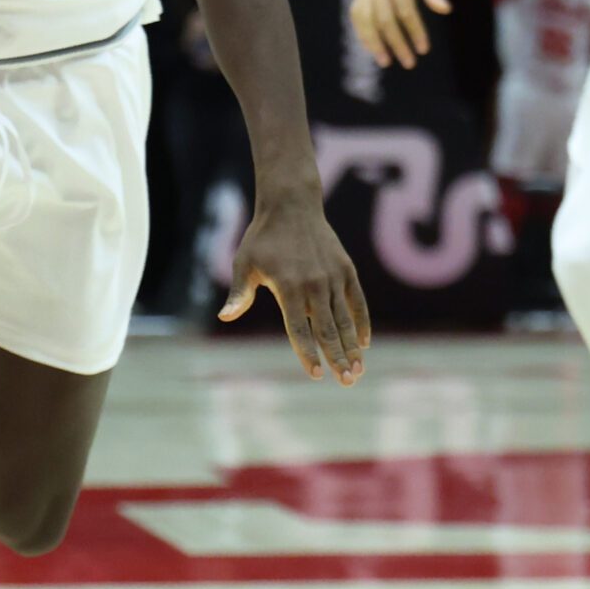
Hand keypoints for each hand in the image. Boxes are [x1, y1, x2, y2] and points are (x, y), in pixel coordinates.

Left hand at [221, 188, 369, 384]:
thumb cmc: (262, 239)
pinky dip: (362, 323)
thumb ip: (240, 294)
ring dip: (352, 347)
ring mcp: (334, 278)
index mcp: (289, 287)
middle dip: (337, 358)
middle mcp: (315, 285)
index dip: (308, 354)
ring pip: (346, 320)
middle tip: (346, 382)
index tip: (317, 375)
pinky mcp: (347, 270)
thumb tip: (225, 317)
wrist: (291, 206)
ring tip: (357, 370)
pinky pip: (358, 302)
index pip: (300, 330)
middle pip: (328, 330)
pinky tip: (364, 343)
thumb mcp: (244, 263)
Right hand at [348, 0, 449, 68]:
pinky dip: (363, 31)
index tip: (424, 50)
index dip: (415, 32)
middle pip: (384, 20)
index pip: (405, 11)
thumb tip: (445, 10)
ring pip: (366, 19)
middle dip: (396, 43)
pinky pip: (358, 14)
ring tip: (385, 61)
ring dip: (374, 42)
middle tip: (409, 63)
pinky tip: (373, 47)